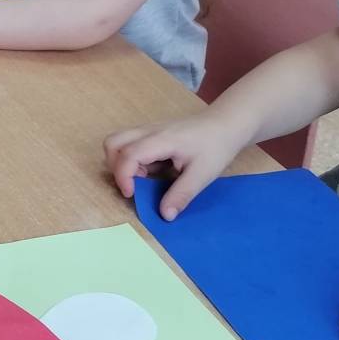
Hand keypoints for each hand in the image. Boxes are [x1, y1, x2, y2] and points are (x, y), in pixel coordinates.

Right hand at [103, 114, 245, 219]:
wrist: (226, 124)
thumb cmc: (216, 146)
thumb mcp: (203, 174)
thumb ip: (181, 195)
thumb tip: (164, 215)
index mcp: (161, 140)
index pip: (128, 155)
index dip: (123, 177)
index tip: (132, 195)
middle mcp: (148, 131)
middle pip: (113, 143)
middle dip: (115, 168)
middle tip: (134, 184)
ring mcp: (147, 130)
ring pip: (117, 142)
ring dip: (122, 163)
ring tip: (143, 177)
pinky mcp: (150, 134)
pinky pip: (129, 145)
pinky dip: (132, 160)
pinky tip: (153, 170)